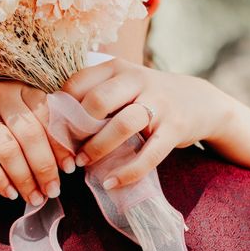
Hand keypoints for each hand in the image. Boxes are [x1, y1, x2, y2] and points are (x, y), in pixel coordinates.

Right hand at [0, 81, 73, 205]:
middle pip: (29, 135)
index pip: (47, 116)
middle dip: (45, 167)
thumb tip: (68, 156)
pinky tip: (9, 194)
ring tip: (34, 198)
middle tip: (53, 191)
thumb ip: (35, 121)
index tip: (70, 169)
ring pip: (6, 149)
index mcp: (18, 88)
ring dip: (24, 178)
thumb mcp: (10, 108)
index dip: (60, 144)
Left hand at [62, 58, 232, 188]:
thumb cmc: (144, 97)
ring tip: (84, 163)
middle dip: (77, 129)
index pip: (77, 84)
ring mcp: (158, 104)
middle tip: (68, 148)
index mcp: (116, 68)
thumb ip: (92, 97)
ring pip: (122, 125)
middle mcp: (137, 80)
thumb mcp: (120, 86)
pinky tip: (110, 182)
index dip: (60, 111)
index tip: (52, 132)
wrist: (198, 101)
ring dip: (98, 148)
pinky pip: (149, 155)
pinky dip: (127, 172)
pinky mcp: (174, 128)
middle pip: (98, 100)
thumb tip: (52, 126)